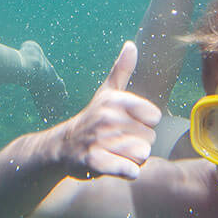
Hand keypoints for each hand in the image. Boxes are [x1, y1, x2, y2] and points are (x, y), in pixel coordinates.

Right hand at [51, 42, 157, 179]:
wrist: (62, 147)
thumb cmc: (92, 119)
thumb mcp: (106, 93)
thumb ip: (122, 69)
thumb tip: (131, 45)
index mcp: (116, 100)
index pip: (154, 117)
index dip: (143, 125)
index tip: (126, 125)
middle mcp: (108, 117)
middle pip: (149, 138)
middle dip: (136, 144)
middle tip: (116, 141)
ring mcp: (101, 139)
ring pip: (142, 155)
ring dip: (132, 159)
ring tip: (114, 153)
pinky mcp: (96, 161)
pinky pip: (130, 170)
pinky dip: (127, 172)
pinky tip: (115, 167)